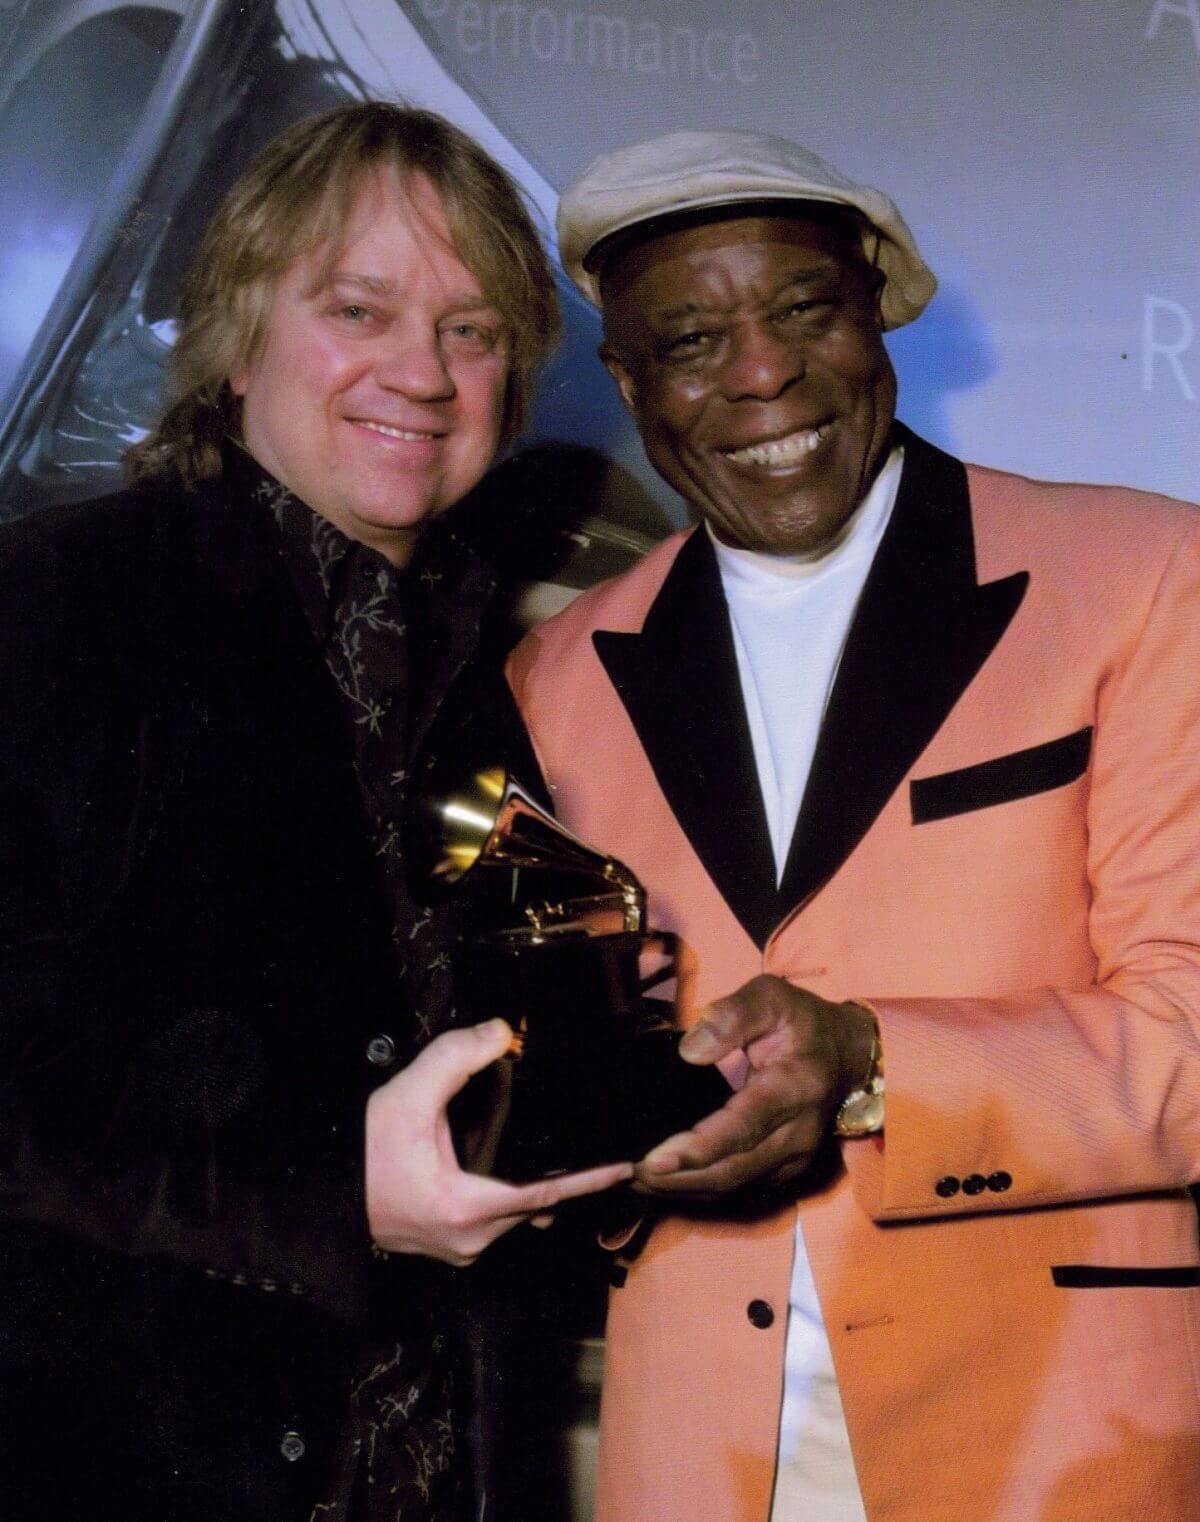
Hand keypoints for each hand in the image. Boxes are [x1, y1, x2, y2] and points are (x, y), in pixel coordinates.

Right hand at [366, 1019, 632, 1265]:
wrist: (321, 1194)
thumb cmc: (363, 1150)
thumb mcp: (410, 1095)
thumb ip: (456, 1059)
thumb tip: (502, 1032)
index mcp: (468, 1209)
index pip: (545, 1194)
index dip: (588, 1180)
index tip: (626, 1170)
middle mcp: (470, 1239)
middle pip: (533, 1206)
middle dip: (566, 1180)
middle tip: (601, 1153)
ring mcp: (459, 1248)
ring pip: (514, 1215)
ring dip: (535, 1188)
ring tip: (569, 1161)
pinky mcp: (448, 1244)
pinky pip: (495, 1220)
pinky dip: (512, 1195)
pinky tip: (520, 1172)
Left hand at [633, 975, 876, 1199]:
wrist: (848, 1056)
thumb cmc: (801, 1023)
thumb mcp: (771, 998)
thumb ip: (733, 1016)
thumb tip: (691, 1051)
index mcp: (795, 1087)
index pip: (743, 1127)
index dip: (699, 1149)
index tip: (654, 1160)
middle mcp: (798, 1134)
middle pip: (733, 1170)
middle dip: (678, 1178)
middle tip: (627, 1173)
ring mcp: (794, 1159)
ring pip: (733, 1187)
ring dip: (682, 1189)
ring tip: (634, 1180)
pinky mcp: (784, 1172)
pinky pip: (738, 1189)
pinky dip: (699, 1190)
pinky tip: (664, 1182)